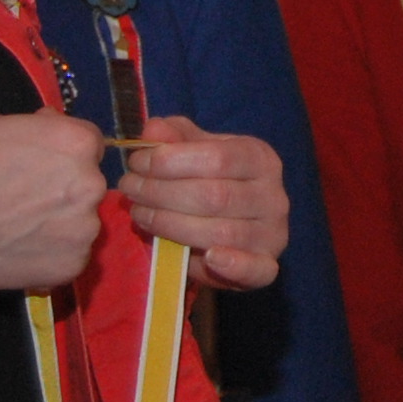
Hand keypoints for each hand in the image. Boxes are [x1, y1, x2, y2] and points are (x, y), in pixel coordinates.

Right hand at [0, 109, 105, 299]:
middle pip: (87, 182)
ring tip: (16, 227)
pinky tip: (16, 249)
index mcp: (76, 142)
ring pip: (79, 221)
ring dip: (58, 221)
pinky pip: (68, 255)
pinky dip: (48, 253)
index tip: (38, 161)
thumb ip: (31, 127)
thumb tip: (43, 130)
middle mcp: (90, 185)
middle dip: (62, 186)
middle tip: (23, 197)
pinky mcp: (70, 267)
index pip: (88, 142)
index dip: (61, 150)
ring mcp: (83, 231)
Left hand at [121, 115, 288, 289]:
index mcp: (260, 159)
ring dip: (171, 226)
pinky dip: (232, 266)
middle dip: (161, 192)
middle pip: (214, 196)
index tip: (137, 163)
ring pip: (220, 233)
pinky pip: (257, 270)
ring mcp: (273, 234)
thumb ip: (175, 137)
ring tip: (140, 214)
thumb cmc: (213, 180)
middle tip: (129, 189)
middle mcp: (273, 196)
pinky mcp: (267, 266)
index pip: (217, 157)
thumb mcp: (197, 151)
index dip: (170, 161)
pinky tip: (207, 257)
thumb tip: (153, 131)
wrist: (239, 223)